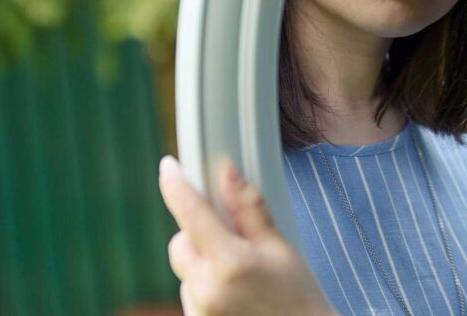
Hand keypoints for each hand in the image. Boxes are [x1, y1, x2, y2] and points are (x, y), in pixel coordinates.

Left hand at [158, 155, 336, 315]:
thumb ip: (248, 208)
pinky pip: (188, 294)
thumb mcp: (279, 247)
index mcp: (231, 263)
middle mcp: (207, 290)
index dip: (176, 186)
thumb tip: (227, 173)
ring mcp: (198, 312)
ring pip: (184, 269)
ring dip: (202, 264)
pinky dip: (203, 287)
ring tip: (239, 277)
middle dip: (198, 233)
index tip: (169, 166)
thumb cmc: (297, 295)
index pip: (192, 214)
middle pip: (180, 243)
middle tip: (232, 239)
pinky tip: (232, 295)